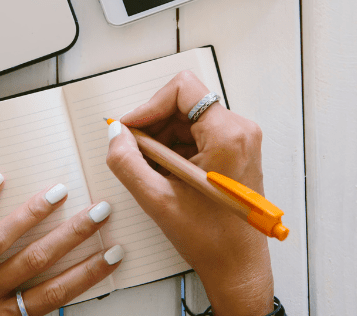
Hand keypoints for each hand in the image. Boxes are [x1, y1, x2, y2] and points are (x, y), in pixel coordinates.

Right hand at [106, 71, 272, 315]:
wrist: (238, 267)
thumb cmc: (211, 239)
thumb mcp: (157, 200)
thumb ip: (127, 162)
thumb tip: (115, 134)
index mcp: (228, 135)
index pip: (182, 89)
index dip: (149, 105)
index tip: (130, 128)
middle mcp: (240, 130)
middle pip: (183, 103)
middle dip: (153, 125)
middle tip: (134, 152)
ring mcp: (240, 140)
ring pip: (187, 119)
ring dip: (162, 139)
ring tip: (150, 170)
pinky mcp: (236, 150)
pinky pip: (197, 134)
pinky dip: (175, 149)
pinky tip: (165, 174)